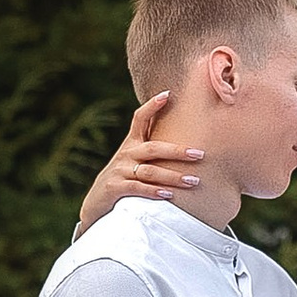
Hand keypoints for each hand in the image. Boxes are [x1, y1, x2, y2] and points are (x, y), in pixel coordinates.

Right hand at [77, 93, 205, 233]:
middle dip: (177, 151)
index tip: (167, 94)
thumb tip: (183, 141)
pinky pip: (137, 188)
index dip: (152, 106)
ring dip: (173, 176)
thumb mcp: (134, 161)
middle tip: (199, 154)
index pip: (139, 119)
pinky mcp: (115, 188)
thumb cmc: (124, 178)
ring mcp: (119, 171)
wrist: (97, 202)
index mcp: (131, 144)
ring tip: (193, 181)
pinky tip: (169, 194)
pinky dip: (154, 191)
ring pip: (149, 171)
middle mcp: (126, 154)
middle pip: (153, 148)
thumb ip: (152, 151)